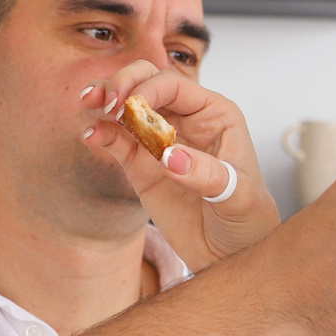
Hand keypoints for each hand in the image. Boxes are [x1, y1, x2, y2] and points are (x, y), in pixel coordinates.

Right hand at [78, 63, 278, 266]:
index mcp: (216, 114)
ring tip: (88, 104)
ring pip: (127, 106)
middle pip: (148, 82)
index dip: (149, 89)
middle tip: (107, 102)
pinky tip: (91, 136)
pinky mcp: (142, 165)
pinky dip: (101, 134)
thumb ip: (207, 176)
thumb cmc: (247, 219)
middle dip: (124, 83)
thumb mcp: (238, 199)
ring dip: (105, 100)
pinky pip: (117, 141)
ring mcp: (160, 141)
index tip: (130, 107)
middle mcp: (186, 120)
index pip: (175, 85)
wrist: (231, 253)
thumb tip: (170, 157)